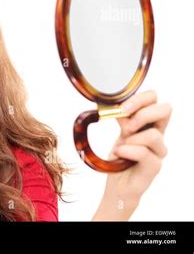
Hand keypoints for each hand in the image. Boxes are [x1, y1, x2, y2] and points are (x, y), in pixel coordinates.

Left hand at [92, 90, 171, 220]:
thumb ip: (123, 118)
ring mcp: (158, 150)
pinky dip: (127, 151)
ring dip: (131, 139)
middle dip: (142, 113)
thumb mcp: (119, 132)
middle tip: (127, 126)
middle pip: (166, 109)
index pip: (154, 99)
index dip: (140, 98)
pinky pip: (143, 152)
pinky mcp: (155, 166)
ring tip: (121, 147)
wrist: (117, 184)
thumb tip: (116, 104)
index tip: (121, 107)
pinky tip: (120, 154)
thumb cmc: (120, 157)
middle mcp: (158, 134)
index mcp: (149, 123)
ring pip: (153, 135)